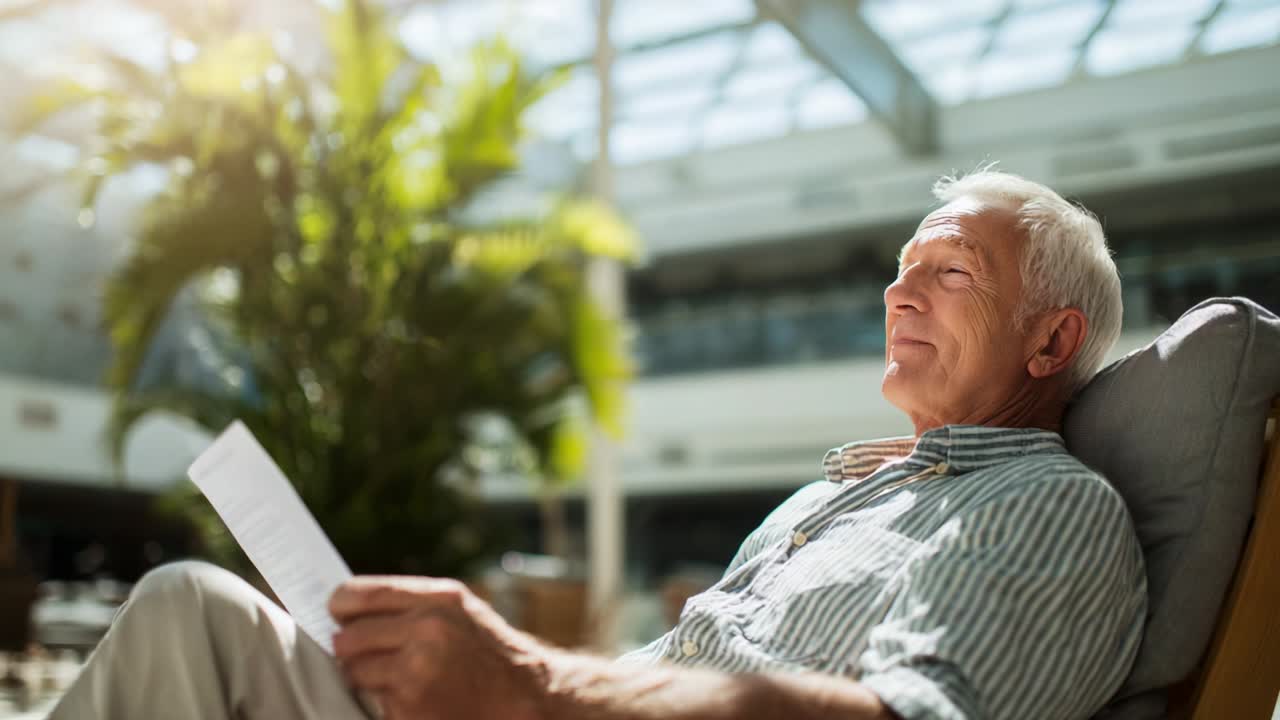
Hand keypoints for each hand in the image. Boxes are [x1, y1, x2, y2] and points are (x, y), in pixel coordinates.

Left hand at [329, 576, 550, 719]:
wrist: (524, 697)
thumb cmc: (488, 652)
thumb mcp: (458, 610)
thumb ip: (410, 603)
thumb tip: (347, 607)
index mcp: (438, 599)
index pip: (358, 594)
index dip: (339, 606)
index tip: (337, 614)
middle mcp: (427, 630)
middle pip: (347, 637)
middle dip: (351, 649)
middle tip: (369, 654)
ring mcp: (418, 671)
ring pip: (354, 671)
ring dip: (366, 678)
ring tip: (397, 678)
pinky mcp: (411, 707)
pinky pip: (373, 701)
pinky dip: (386, 703)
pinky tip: (414, 698)